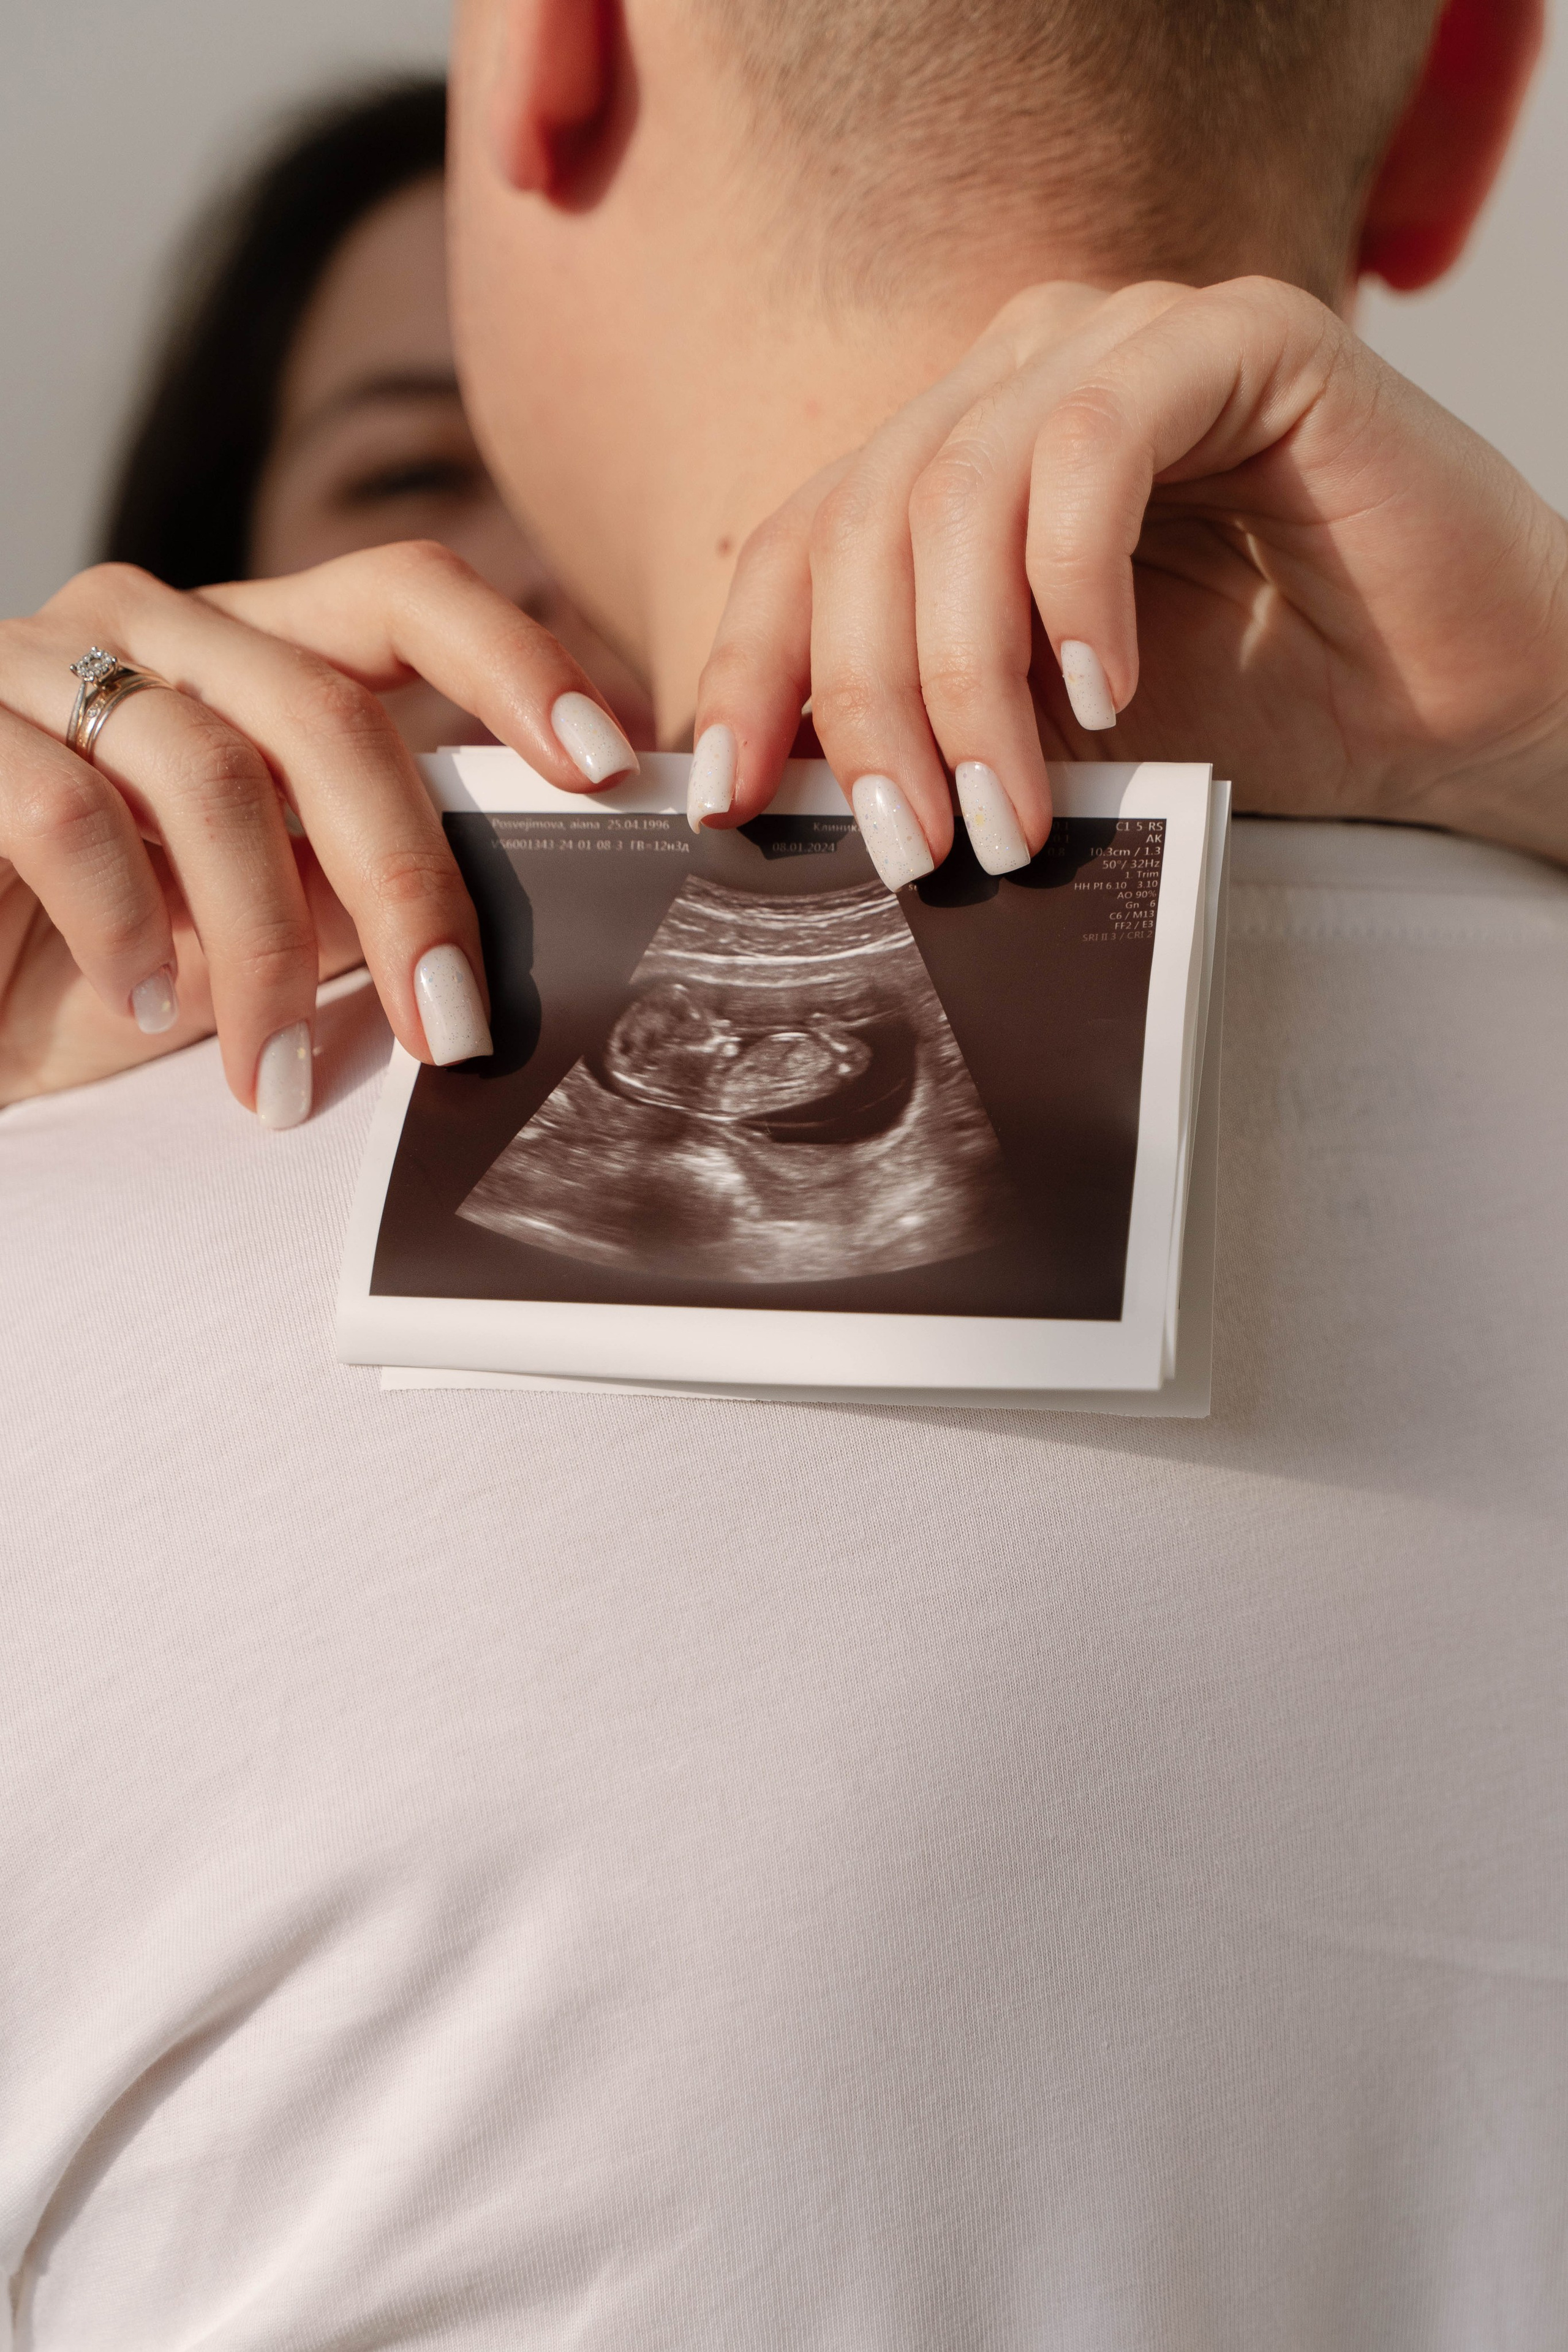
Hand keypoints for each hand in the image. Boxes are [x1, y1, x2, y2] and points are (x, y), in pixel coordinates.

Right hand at [0, 543, 638, 1117]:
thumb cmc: (98, 962)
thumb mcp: (260, 930)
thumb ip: (361, 894)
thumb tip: (506, 929)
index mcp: (252, 647)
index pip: (408, 596)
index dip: (516, 661)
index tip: (610, 763)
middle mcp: (157, 626)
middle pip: (331, 713)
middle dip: (410, 884)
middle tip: (450, 1026)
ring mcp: (44, 661)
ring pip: (212, 777)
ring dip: (264, 954)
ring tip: (276, 1082)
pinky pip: (72, 815)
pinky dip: (128, 928)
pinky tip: (143, 1003)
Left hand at [692, 276, 1567, 878]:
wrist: (1448, 702)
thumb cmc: (1251, 712)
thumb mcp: (1040, 737)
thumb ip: (921, 730)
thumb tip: (772, 799)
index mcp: (952, 457)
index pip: (799, 543)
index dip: (748, 671)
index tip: (726, 806)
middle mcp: (1018, 375)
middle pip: (865, 524)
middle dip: (868, 708)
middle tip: (912, 846)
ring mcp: (1121, 340)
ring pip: (960, 490)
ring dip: (966, 678)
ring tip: (1010, 815)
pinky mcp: (1238, 334)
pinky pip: (1096, 447)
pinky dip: (1077, 587)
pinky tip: (1107, 695)